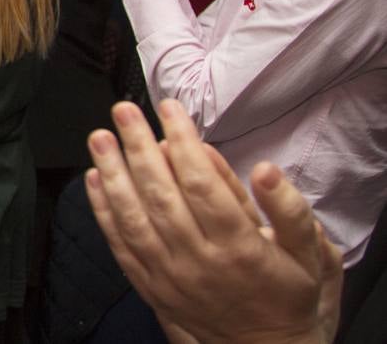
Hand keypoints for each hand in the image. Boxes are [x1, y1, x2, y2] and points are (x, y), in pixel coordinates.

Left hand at [84, 100, 341, 343]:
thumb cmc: (285, 293)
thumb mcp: (308, 255)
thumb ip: (289, 210)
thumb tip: (266, 170)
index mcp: (239, 247)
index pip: (202, 184)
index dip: (182, 142)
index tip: (170, 110)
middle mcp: (199, 261)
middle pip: (161, 194)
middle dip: (138, 147)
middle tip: (124, 111)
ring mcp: (169, 275)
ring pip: (133, 217)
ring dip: (112, 173)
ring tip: (100, 137)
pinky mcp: (150, 286)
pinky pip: (120, 244)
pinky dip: (103, 210)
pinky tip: (94, 179)